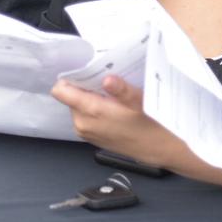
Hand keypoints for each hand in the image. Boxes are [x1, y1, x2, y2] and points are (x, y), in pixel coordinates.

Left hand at [50, 76, 178, 167]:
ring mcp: (86, 131)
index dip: (70, 78)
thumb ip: (121, 89)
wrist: (161, 149)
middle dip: (85, 87)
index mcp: (89, 112)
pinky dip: (95, 109)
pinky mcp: (91, 137)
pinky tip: (114, 108)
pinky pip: (85, 116)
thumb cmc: (151, 126)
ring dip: (91, 98)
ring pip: (78, 105)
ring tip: (112, 97)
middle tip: (106, 84)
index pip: (60, 91)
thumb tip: (108, 79)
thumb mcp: (139, 102)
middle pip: (70, 96)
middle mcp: (82, 123)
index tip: (85, 72)